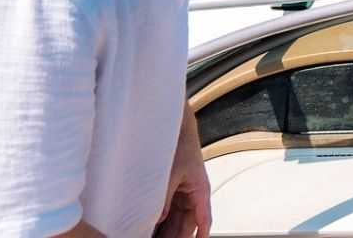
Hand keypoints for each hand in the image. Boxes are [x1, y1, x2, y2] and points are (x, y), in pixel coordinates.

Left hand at [155, 114, 211, 237]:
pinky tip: (149, 229)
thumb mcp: (172, 172)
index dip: (201, 235)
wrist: (176, 127)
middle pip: (186, 224)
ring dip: (167, 231)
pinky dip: (160, 222)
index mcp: (200, 191)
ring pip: (175, 220)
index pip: (203, 220)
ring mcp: (182, 193)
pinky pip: (167, 211)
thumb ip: (165, 196)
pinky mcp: (171, 189)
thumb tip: (158, 218)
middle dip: (177, 236)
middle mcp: (192, 195)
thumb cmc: (180, 145)